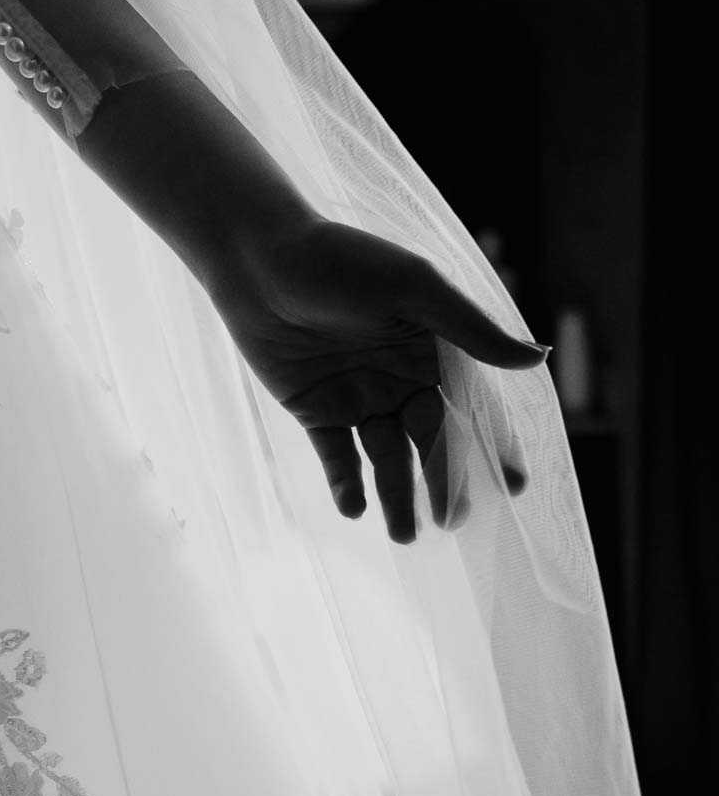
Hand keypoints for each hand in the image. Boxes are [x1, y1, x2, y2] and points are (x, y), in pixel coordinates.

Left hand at [209, 219, 547, 542]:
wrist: (260, 260)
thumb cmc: (342, 260)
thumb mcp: (414, 288)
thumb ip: (470, 329)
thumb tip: (537, 358)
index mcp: (436, 349)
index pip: (474, 406)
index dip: (494, 446)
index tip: (513, 486)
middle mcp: (402, 377)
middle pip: (432, 441)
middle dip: (445, 482)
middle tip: (451, 521)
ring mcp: (359, 396)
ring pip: (386, 457)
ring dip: (396, 495)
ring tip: (404, 536)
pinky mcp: (315, 409)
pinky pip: (335, 455)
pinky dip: (344, 483)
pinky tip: (353, 508)